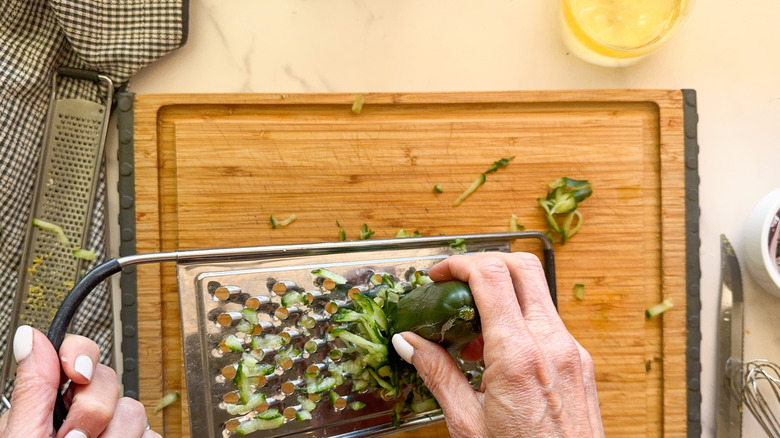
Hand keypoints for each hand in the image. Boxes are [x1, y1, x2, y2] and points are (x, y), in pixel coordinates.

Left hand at [0, 326, 159, 437]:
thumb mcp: (24, 435)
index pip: (77, 354)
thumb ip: (34, 388)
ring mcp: (112, 431)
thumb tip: (30, 335)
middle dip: (94, 412)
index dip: (80, 356)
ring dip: (116, 436)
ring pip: (135, 411)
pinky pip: (154, 433)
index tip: (77, 374)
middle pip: (109, 381)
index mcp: (50, 406)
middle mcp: (82, 416)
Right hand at [391, 253, 603, 436]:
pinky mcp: (579, 362)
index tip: (439, 275)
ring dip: (501, 295)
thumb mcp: (467, 424)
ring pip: (536, 293)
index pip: (492, 276)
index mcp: (519, 357)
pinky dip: (518, 320)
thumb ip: (437, 374)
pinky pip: (547, 321)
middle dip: (484, 264)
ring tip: (470, 333)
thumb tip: (408, 342)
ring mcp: (572, 351)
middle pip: (523, 266)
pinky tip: (496, 353)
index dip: (459, 264)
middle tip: (455, 283)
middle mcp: (553, 344)